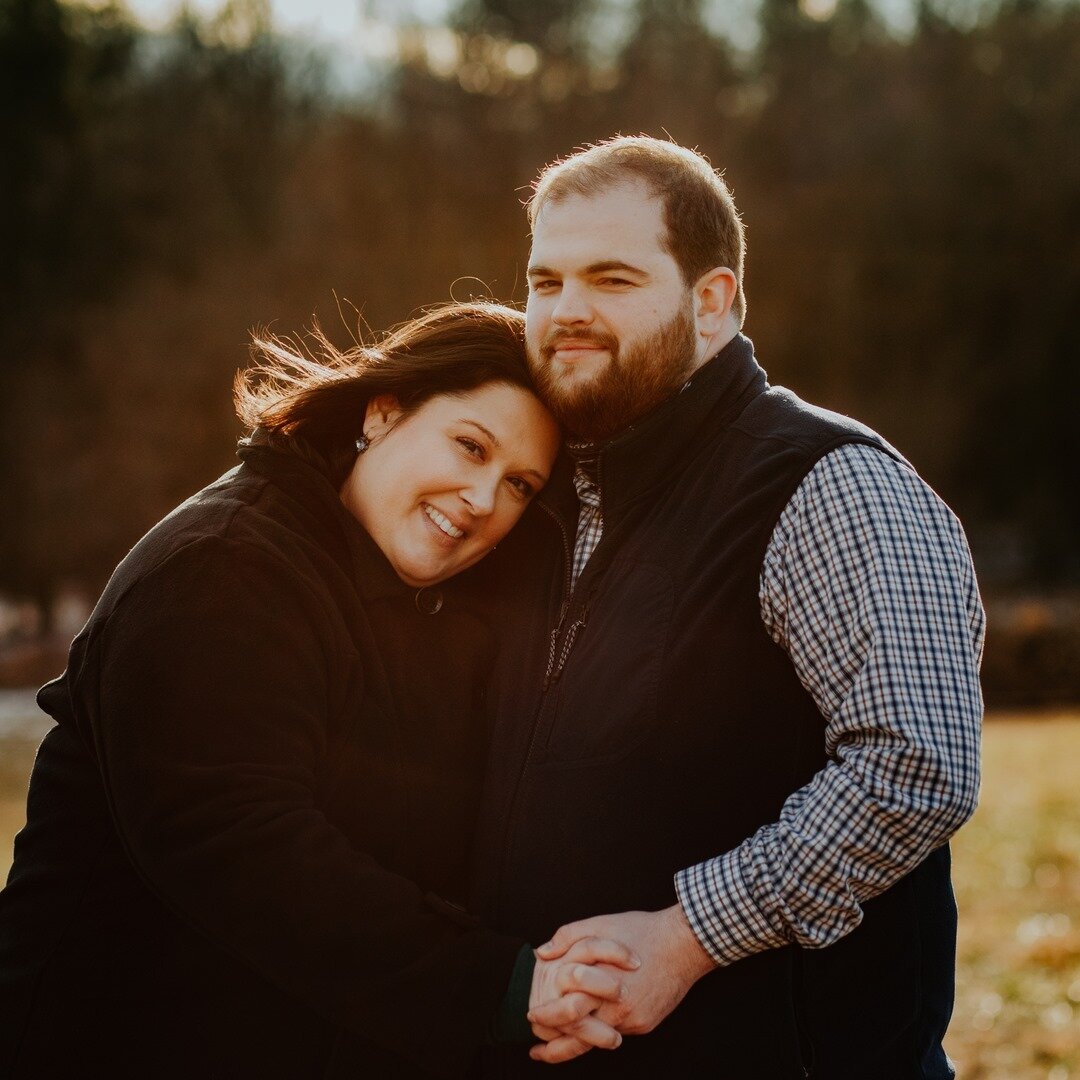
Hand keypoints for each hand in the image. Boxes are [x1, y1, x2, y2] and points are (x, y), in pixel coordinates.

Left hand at [527, 935, 639, 1063]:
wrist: (684, 944)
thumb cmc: (642, 931)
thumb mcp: (601, 925)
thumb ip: (568, 936)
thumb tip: (542, 952)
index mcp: (601, 983)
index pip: (566, 1012)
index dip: (546, 1018)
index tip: (532, 1019)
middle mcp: (617, 1008)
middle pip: (580, 1037)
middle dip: (555, 1046)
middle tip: (538, 1047)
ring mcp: (633, 1020)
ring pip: (599, 1038)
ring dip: (579, 1040)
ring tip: (558, 1045)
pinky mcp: (645, 1024)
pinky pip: (619, 1029)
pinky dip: (605, 1026)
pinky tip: (597, 1019)